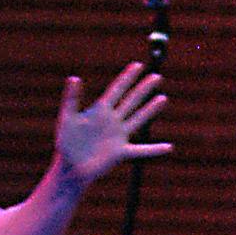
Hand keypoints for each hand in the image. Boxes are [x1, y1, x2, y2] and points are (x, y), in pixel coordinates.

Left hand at [55, 63, 171, 190]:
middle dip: (143, 89)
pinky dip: (154, 150)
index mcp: (99, 111)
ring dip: (150, 110)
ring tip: (163, 99)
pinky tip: (168, 147)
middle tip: (156, 76)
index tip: (138, 65)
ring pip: (138, 119)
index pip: (116, 90)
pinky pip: (141, 150)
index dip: (127, 78)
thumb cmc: (66, 144)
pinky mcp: (121, 152)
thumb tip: (73, 77)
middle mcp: (112, 121)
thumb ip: (71, 99)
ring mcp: (118, 136)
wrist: (70, 169)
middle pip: (131, 101)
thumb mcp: (67, 119)